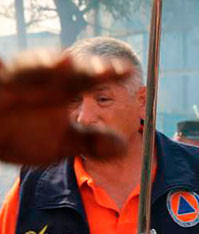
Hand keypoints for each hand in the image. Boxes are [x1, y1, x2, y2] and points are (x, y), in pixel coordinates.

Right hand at [0, 49, 130, 165]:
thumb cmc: (25, 133)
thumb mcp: (61, 143)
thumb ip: (90, 143)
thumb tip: (122, 146)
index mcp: (60, 89)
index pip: (87, 78)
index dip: (106, 73)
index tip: (128, 71)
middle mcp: (38, 81)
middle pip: (62, 70)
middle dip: (82, 68)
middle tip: (104, 69)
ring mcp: (14, 81)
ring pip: (29, 69)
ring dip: (46, 66)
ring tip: (64, 64)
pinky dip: (4, 72)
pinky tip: (5, 67)